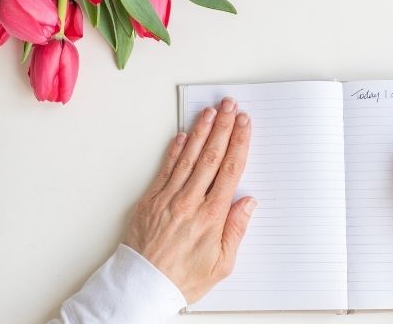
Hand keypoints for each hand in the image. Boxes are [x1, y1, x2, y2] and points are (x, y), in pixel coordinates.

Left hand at [124, 97, 255, 303]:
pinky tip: (183, 135)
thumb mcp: (222, 264)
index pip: (230, 170)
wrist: (143, 286)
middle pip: (212, 157)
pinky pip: (165, 169)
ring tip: (210, 113)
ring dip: (202, 132)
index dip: (239, 143)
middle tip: (230, 106)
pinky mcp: (151, 200)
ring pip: (189, 158)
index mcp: (212, 216)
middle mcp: (190, 202)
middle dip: (223, 128)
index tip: (245, 125)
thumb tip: (248, 202)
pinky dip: (175, 150)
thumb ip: (236, 229)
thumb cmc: (184, 278)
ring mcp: (168, 198)